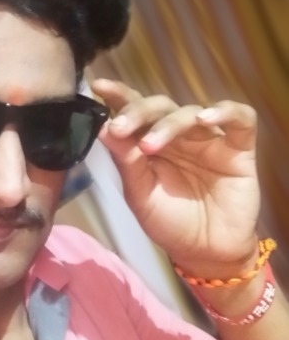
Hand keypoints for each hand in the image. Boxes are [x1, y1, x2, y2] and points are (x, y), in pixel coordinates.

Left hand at [92, 78, 259, 274]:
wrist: (205, 252)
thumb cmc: (169, 222)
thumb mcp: (141, 195)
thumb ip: (126, 162)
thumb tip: (103, 128)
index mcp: (149, 143)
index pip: (134, 112)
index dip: (118, 96)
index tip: (99, 87)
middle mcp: (177, 136)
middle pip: (159, 107)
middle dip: (137, 113)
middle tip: (120, 128)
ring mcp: (208, 140)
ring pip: (189, 113)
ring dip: (168, 124)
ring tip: (149, 144)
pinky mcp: (238, 148)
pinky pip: (240, 119)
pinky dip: (224, 112)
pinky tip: (205, 118)